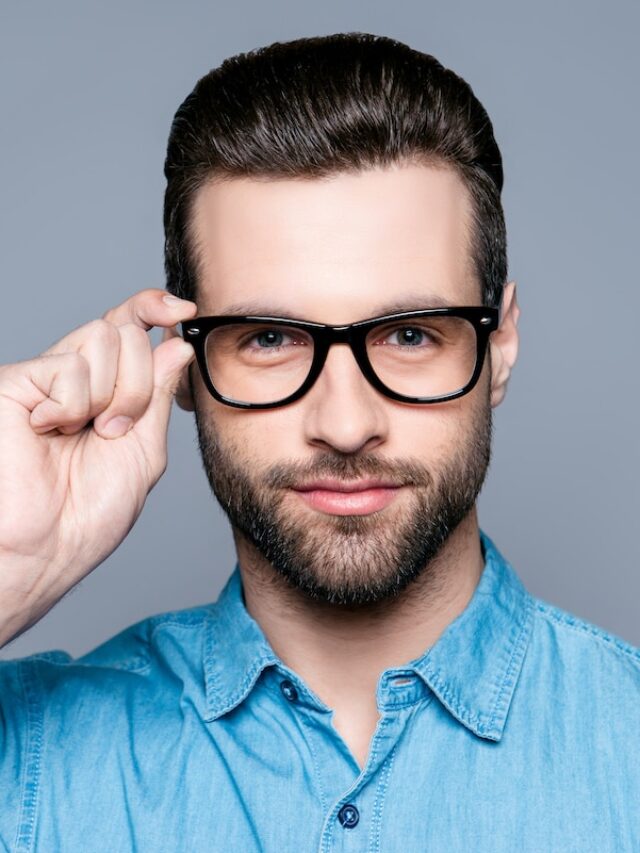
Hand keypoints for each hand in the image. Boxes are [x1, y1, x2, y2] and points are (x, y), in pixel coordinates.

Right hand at [0, 289, 196, 647]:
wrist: (42, 548)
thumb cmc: (88, 513)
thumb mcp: (143, 451)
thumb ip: (157, 395)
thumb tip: (176, 343)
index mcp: (107, 394)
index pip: (131, 332)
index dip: (154, 309)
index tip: (184, 309)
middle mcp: (78, 380)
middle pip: (127, 333)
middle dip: (139, 384)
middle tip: (116, 430)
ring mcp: (47, 379)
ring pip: (103, 338)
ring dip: (113, 394)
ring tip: (87, 435)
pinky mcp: (18, 382)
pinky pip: (71, 365)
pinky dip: (73, 404)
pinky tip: (50, 430)